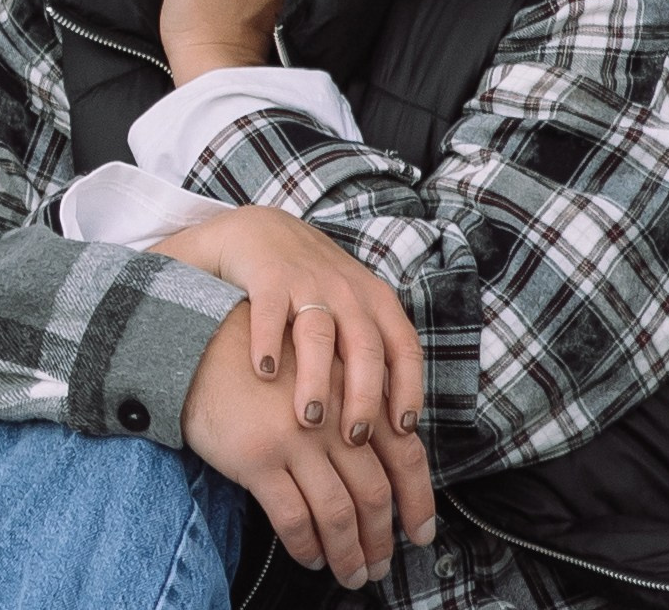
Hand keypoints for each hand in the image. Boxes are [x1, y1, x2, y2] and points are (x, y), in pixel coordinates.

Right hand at [151, 207, 423, 447]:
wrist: (260, 230)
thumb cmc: (312, 285)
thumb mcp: (352, 309)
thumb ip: (370, 354)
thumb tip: (394, 425)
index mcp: (374, 301)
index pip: (403, 347)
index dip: (408, 388)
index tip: (402, 430)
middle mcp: (346, 290)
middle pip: (365, 346)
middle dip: (364, 396)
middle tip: (354, 438)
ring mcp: (306, 282)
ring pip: (318, 334)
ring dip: (317, 379)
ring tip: (310, 419)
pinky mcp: (267, 277)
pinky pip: (270, 312)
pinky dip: (268, 343)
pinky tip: (264, 374)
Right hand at [183, 303, 437, 589]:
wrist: (198, 346)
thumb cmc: (264, 365)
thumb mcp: (321, 371)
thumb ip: (356, 409)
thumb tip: (389, 473)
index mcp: (355, 393)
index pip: (405, 456)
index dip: (419, 501)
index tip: (421, 533)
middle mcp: (332, 416)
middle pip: (374, 491)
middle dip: (382, 539)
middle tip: (381, 565)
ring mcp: (294, 438)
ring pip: (337, 512)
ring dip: (348, 553)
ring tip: (351, 572)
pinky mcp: (257, 457)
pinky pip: (293, 517)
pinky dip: (306, 547)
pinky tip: (310, 557)